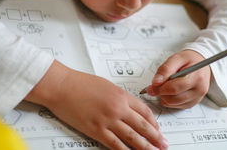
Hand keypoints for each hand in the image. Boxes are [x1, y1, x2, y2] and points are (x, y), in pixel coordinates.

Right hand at [26, 60, 167, 149]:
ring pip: (132, 137)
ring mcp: (107, 120)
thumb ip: (119, 97)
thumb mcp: (106, 86)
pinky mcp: (96, 130)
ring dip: (145, 147)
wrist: (62, 86)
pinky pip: (114, 144)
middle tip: (164, 145)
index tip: (158, 130)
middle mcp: (118, 108)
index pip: (145, 111)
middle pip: (143, 125)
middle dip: (156, 137)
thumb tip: (129, 108)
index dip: (154, 123)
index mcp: (121, 95)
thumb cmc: (81, 83)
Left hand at [147, 50, 210, 108]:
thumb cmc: (189, 60)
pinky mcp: (194, 102)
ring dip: (165, 97)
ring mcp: (198, 98)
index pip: (175, 88)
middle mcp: (200, 89)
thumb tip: (156, 82)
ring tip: (164, 87)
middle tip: (155, 86)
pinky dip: (170, 101)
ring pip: (175, 104)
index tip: (152, 86)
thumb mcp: (176, 58)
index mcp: (197, 77)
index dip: (161, 88)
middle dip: (161, 93)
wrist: (200, 63)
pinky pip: (178, 106)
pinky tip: (170, 92)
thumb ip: (165, 69)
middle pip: (174, 98)